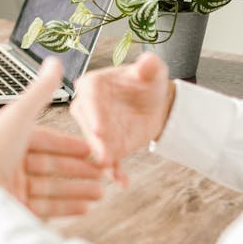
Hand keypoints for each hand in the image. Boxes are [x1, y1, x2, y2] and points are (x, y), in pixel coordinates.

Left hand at [0, 58, 104, 217]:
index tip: (92, 150)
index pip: (45, 141)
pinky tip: (85, 207)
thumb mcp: (21, 114)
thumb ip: (41, 91)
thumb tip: (55, 61)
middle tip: (102, 173)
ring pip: (52, 188)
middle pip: (51, 166)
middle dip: (79, 170)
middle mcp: (10, 164)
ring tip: (101, 192)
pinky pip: (46, 208)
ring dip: (78, 189)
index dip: (69, 145)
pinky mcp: (14, 209)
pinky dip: (67, 207)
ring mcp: (12, 188)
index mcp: (10, 140)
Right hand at [70, 52, 175, 186]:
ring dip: (103, 158)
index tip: (98, 128)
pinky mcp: (106, 147)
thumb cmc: (148, 82)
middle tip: (103, 155)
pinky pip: (109, 160)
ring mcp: (95, 130)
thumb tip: (147, 61)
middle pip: (88, 125)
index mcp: (92, 85)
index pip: (89, 97)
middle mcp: (87, 108)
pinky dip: (115, 171)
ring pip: (96, 145)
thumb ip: (149, 66)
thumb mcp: (152, 72)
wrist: (154, 104)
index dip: (93, 113)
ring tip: (112, 169)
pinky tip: (122, 181)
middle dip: (96, 141)